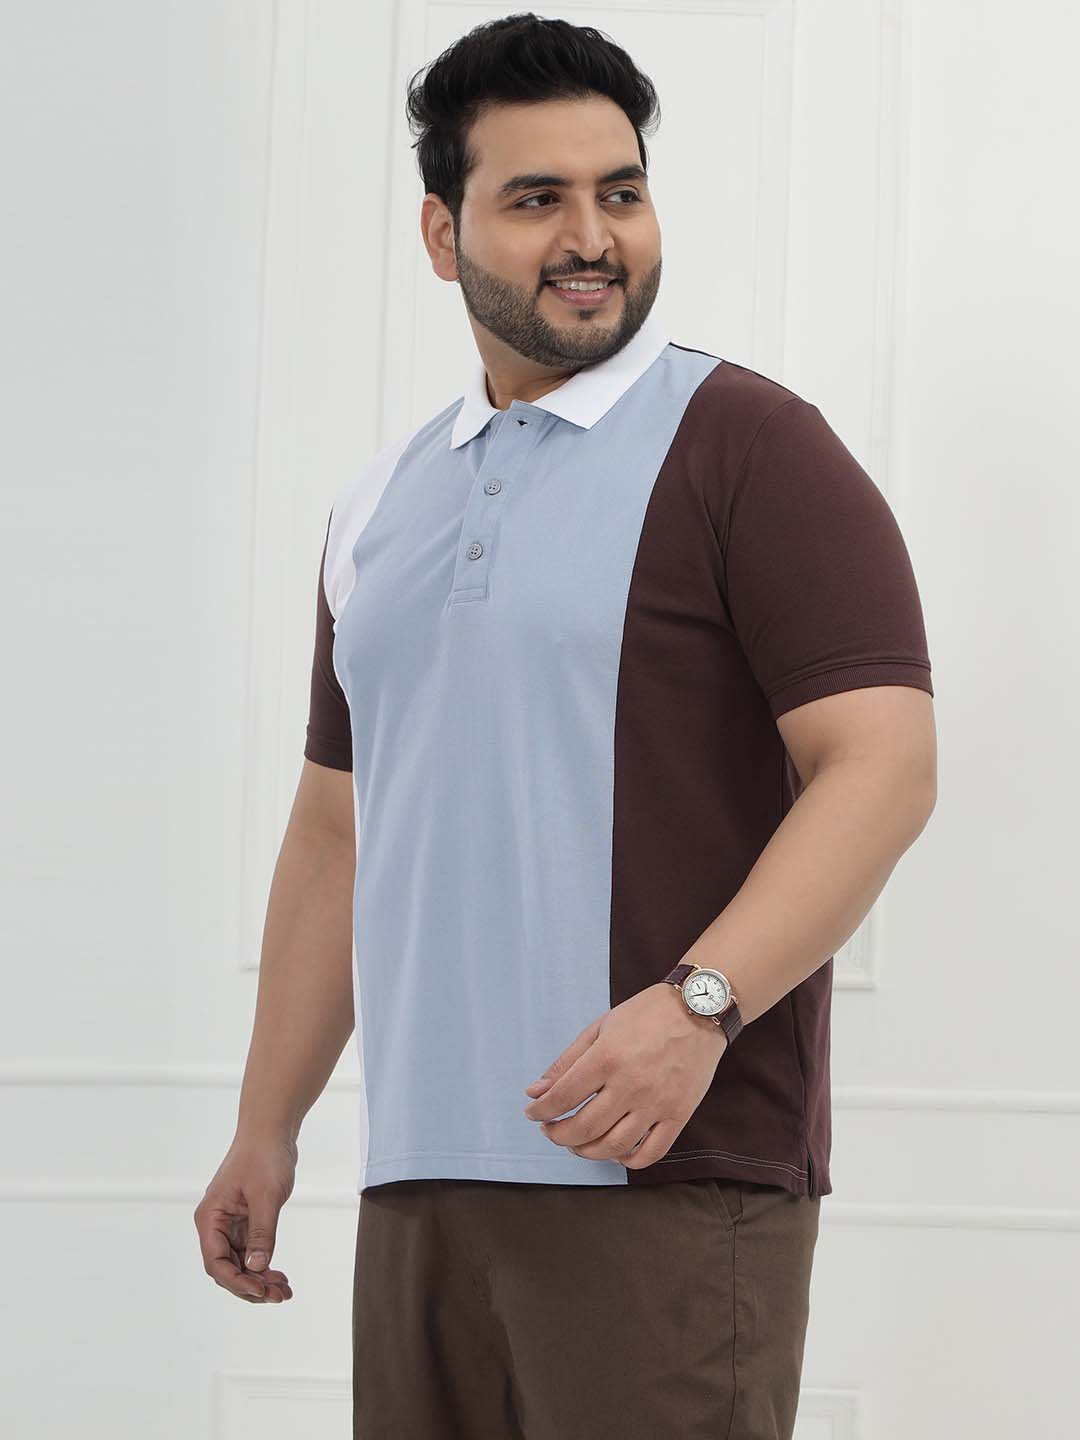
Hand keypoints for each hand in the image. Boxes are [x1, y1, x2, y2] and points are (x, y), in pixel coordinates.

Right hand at [193, 1133, 296, 1302]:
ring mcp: (230, 1224)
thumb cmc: (264, 1156)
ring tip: (283, 1291)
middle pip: (227, 1268)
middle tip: (278, 1296)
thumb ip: (261, 1233)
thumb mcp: (266, 1196)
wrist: (272, 1131)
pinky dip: (264, 1265)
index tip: (260, 1290)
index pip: (216, 1262)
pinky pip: (251, 1252)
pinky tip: (279, 1276)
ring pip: (240, 1264)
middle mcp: (216, 1224)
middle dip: (250, 1286)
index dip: (237, 1281)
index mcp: (210, 1218)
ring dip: (259, 1279)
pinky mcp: (246, 1222)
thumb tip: (256, 1267)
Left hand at [522, 983, 728, 1168]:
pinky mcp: (679, 1114)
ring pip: (614, 1146)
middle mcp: (631, 1084)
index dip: (541, 1111)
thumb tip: (534, 1092)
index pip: (563, 1097)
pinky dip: (628, 1160)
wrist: (699, 1008)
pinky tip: (615, 1150)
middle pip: (585, 1128)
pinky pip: (651, 1152)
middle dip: (559, 1135)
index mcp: (607, 1057)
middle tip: (551, 1130)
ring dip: (587, 1151)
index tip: (534, 1113)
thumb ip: (566, 1062)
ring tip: (577, 1143)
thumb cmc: (646, 1014)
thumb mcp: (600, 1027)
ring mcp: (657, 1102)